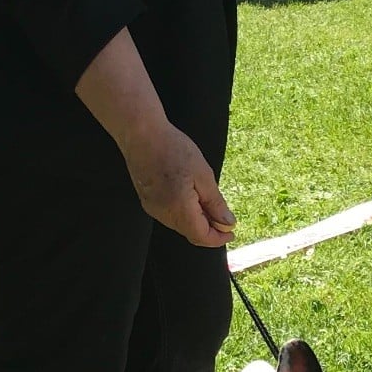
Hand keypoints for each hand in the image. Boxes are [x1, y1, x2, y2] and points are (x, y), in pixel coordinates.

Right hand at [121, 120, 235, 246]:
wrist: (141, 133)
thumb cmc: (173, 149)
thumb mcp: (203, 175)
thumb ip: (215, 203)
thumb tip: (227, 223)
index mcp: (180, 209)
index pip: (202, 237)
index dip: (218, 238)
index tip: (231, 232)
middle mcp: (164, 214)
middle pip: (192, 234)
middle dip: (210, 229)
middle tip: (223, 215)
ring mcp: (154, 210)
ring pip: (182, 226)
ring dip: (198, 221)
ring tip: (207, 202)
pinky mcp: (148, 203)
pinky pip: (171, 217)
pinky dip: (185, 214)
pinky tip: (191, 198)